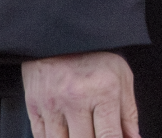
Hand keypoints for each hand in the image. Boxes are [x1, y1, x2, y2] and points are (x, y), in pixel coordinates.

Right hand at [21, 51, 138, 137]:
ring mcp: (52, 105)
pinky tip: (65, 134)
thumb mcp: (121, 77)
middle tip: (96, 133)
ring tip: (81, 132)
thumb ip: (128, 113)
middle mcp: (76, 99)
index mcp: (103, 91)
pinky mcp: (33, 107)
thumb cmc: (95, 55)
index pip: (109, 137)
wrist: (60, 34)